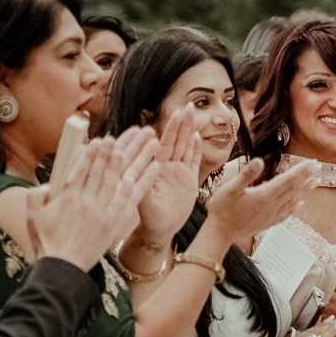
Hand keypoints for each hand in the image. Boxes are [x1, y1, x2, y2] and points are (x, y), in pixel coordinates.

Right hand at [28, 130, 159, 270]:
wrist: (63, 267)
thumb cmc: (47, 241)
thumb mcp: (34, 215)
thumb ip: (39, 194)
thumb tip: (50, 181)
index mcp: (70, 197)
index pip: (85, 169)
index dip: (97, 153)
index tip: (106, 139)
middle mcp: (91, 201)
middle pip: (110, 169)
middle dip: (124, 147)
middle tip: (138, 130)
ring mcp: (106, 211)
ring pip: (125, 178)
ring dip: (140, 158)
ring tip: (151, 141)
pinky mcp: (118, 221)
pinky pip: (135, 197)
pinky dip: (146, 181)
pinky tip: (155, 166)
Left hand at [133, 105, 201, 241]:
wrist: (161, 229)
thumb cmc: (148, 217)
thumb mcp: (143, 201)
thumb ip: (142, 185)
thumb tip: (138, 168)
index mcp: (155, 169)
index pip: (161, 145)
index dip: (167, 130)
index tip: (171, 113)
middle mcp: (166, 167)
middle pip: (174, 141)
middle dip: (180, 123)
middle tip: (186, 106)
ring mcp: (177, 172)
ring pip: (184, 146)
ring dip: (188, 130)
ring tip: (192, 114)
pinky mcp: (188, 179)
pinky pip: (192, 160)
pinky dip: (195, 148)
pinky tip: (196, 136)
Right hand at [204, 157, 313, 245]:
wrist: (220, 233)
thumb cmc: (222, 209)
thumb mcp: (230, 188)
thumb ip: (246, 175)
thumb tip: (259, 161)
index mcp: (265, 195)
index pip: (288, 179)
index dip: (301, 170)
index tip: (312, 162)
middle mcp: (272, 205)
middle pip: (294, 188)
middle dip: (307, 176)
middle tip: (318, 166)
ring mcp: (272, 215)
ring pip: (294, 200)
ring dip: (305, 189)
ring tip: (316, 180)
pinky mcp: (268, 222)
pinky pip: (287, 213)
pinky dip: (296, 206)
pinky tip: (300, 203)